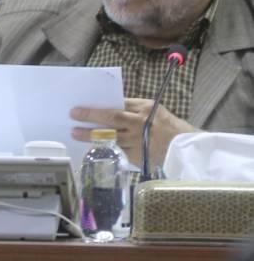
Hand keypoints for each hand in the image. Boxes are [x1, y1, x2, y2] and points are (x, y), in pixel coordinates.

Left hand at [70, 99, 194, 169]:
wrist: (186, 150)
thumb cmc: (170, 128)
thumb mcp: (155, 112)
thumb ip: (134, 110)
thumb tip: (108, 110)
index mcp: (145, 109)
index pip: (117, 104)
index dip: (98, 106)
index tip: (81, 106)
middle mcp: (140, 123)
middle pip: (111, 118)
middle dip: (90, 116)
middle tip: (73, 114)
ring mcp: (138, 141)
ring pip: (109, 136)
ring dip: (90, 135)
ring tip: (75, 133)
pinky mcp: (137, 156)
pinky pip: (116, 151)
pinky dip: (103, 149)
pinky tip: (91, 147)